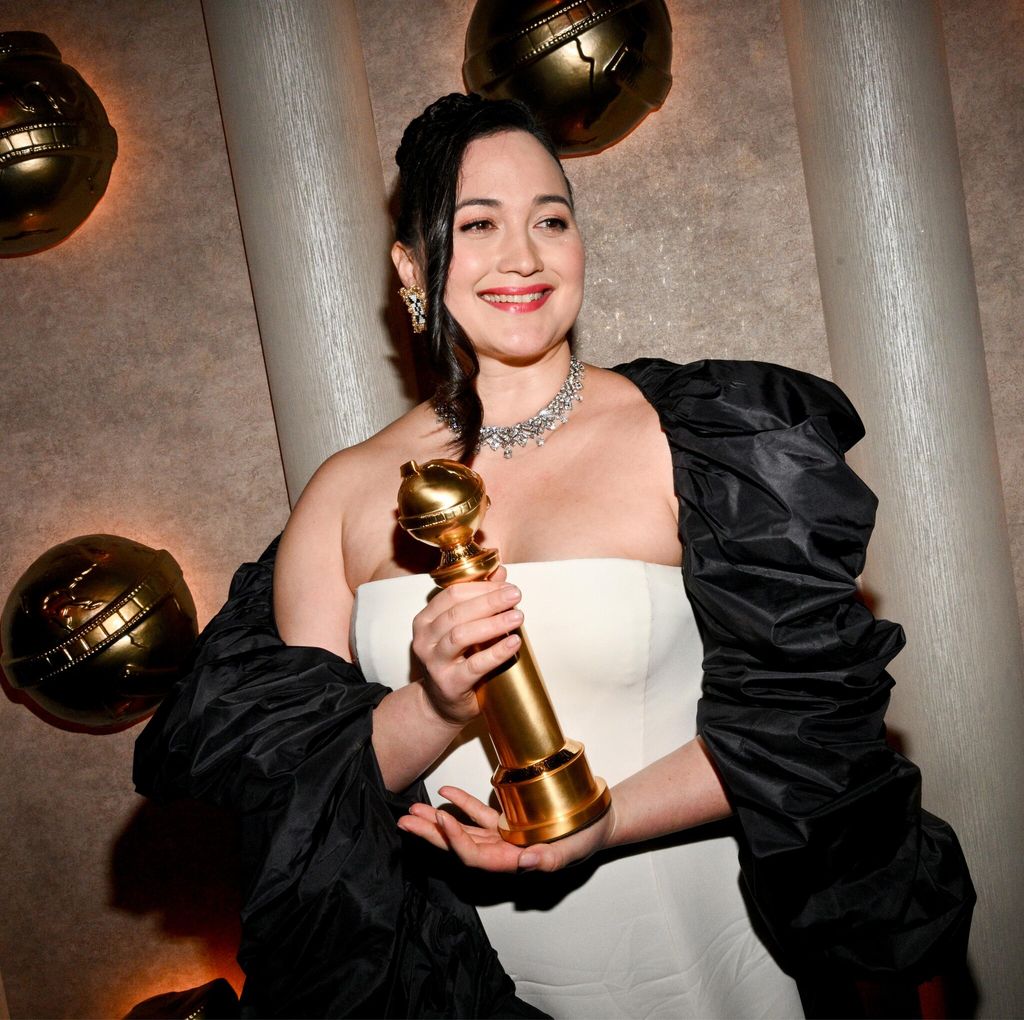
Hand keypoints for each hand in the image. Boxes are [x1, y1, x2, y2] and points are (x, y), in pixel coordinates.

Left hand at [398, 785, 615, 872]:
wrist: (600, 822)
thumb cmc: (588, 838)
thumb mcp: (574, 850)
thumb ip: (550, 859)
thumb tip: (524, 862)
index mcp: (513, 863)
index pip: (475, 857)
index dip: (455, 840)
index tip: (440, 818)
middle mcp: (502, 853)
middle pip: (459, 847)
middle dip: (431, 834)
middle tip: (405, 821)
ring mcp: (502, 838)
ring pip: (463, 831)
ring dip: (438, 820)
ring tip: (413, 810)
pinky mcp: (506, 822)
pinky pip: (479, 816)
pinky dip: (463, 804)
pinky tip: (446, 792)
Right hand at [411, 567, 522, 726]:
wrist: (442, 704)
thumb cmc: (456, 660)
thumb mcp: (463, 628)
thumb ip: (479, 599)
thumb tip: (500, 572)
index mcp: (426, 619)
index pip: (453, 594)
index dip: (482, 587)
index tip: (508, 585)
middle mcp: (424, 638)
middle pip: (458, 612)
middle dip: (490, 601)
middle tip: (516, 595)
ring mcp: (434, 662)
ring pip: (461, 635)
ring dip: (493, 623)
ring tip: (517, 616)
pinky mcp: (448, 683)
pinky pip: (474, 665)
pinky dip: (496, 652)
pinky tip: (513, 642)